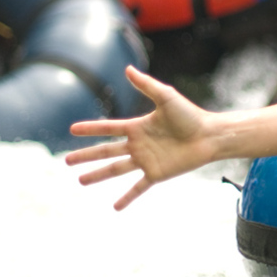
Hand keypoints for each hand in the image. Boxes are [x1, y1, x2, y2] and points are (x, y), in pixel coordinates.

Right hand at [66, 66, 216, 209]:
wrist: (210, 136)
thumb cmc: (190, 115)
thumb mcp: (166, 97)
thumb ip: (146, 85)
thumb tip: (127, 68)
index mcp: (138, 127)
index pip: (109, 128)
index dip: (91, 129)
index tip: (72, 129)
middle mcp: (139, 144)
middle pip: (107, 151)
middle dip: (86, 156)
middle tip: (66, 161)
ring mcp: (146, 160)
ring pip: (116, 170)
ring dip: (98, 175)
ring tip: (80, 181)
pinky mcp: (157, 173)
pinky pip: (138, 187)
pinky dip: (127, 197)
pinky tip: (114, 207)